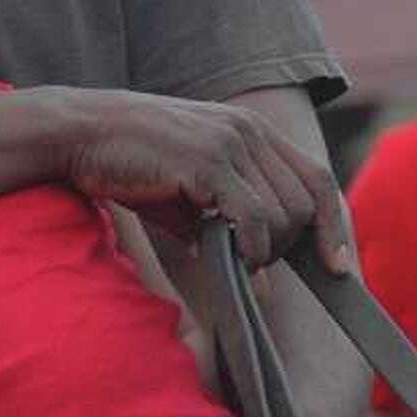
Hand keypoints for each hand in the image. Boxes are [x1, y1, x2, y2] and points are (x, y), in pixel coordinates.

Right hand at [67, 91, 348, 273]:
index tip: (335, 266)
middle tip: (250, 262)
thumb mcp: (187, 195)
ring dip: (265, 250)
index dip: (330, 226)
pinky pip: (252, 217)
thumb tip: (261, 286)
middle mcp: (249, 131)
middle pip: (305, 203)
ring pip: (283, 214)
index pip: (316, 178)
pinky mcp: (207, 160)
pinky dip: (250, 246)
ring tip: (231, 257)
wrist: (80, 132)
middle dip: (288, 245)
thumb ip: (226, 231)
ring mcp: (230, 142)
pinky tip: (227, 254)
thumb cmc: (129, 163)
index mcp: (251, 130)